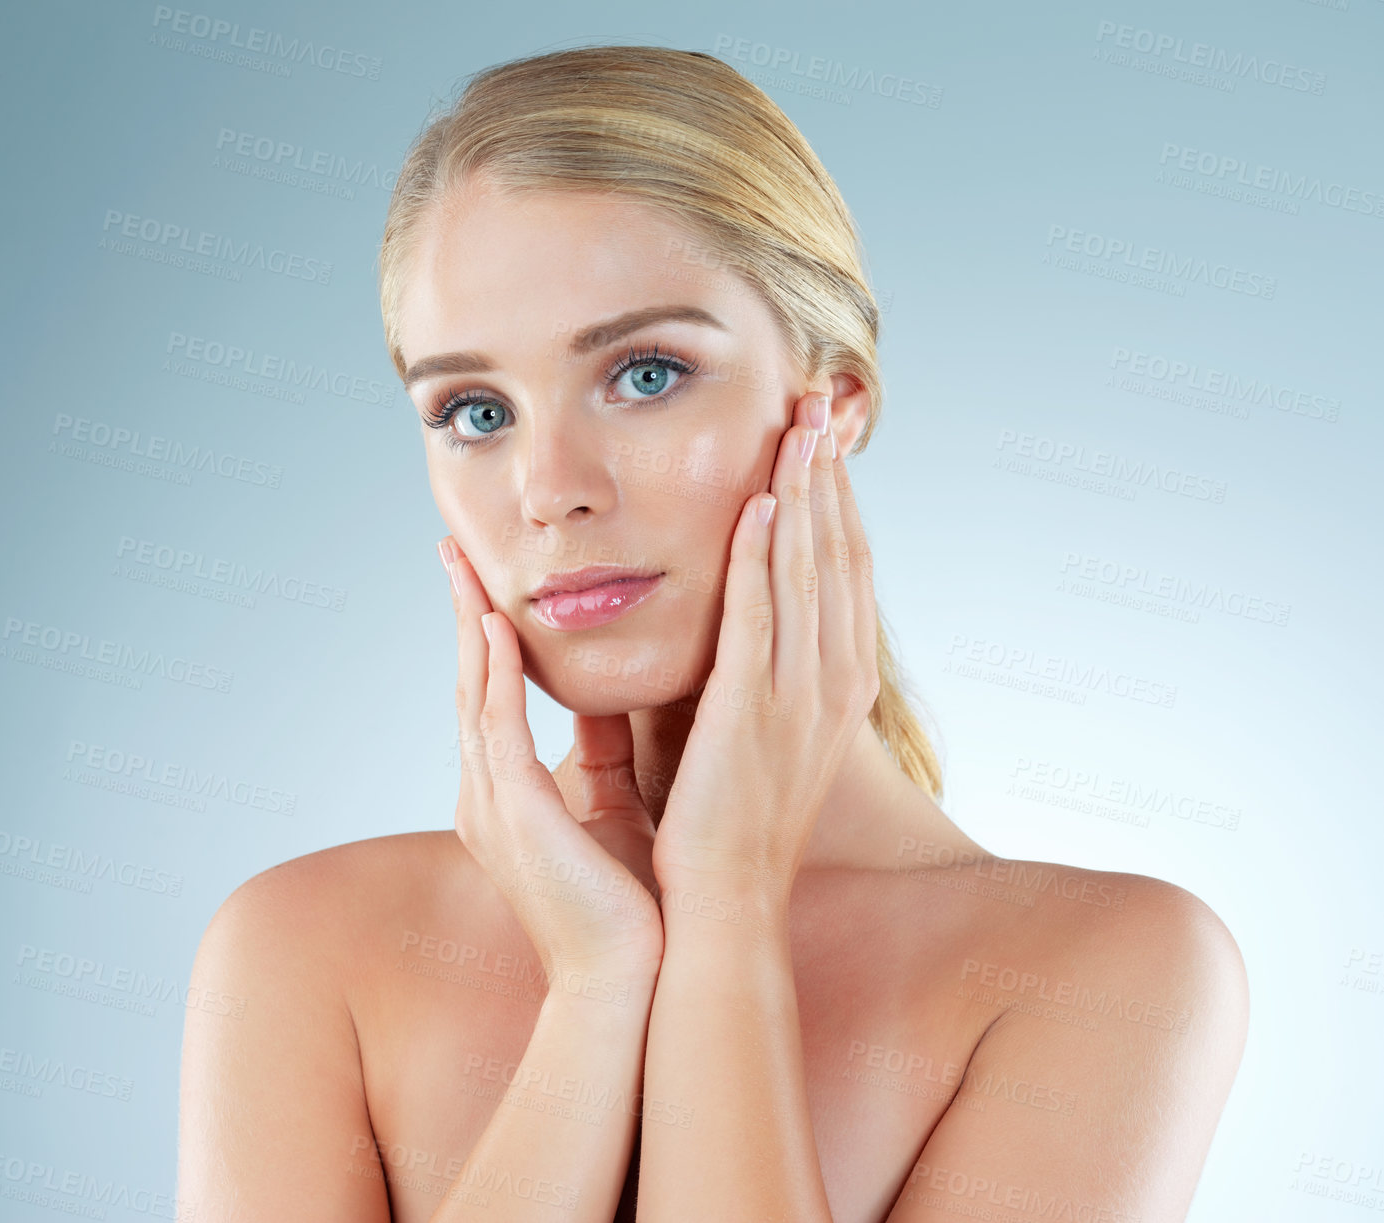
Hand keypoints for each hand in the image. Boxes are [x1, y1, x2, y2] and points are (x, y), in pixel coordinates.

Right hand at [440, 537, 664, 985]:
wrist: (628, 979)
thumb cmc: (628, 904)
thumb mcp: (612, 808)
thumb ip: (601, 753)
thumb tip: (612, 697)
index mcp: (505, 796)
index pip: (491, 697)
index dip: (484, 636)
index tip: (483, 582)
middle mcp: (485, 793)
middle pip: (468, 683)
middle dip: (459, 614)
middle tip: (452, 551)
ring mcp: (491, 802)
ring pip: (473, 692)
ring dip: (467, 624)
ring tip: (462, 565)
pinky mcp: (514, 810)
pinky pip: (496, 725)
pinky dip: (492, 671)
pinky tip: (493, 624)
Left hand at [650, 391, 879, 910]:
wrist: (723, 901)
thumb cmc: (729, 819)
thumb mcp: (763, 731)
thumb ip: (761, 669)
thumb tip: (746, 615)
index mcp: (838, 688)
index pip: (844, 572)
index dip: (836, 502)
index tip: (823, 442)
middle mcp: (833, 686)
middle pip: (837, 557)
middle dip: (827, 477)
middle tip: (818, 402)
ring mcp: (798, 700)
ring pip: (807, 574)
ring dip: (802, 495)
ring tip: (796, 427)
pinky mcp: (751, 714)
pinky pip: (761, 620)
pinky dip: (764, 557)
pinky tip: (759, 503)